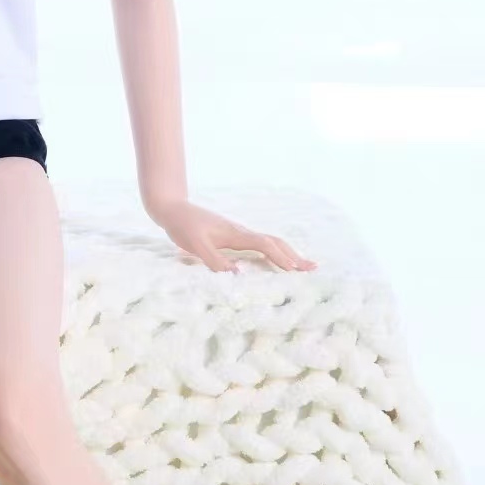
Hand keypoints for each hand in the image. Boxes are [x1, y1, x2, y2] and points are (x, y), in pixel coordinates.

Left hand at [144, 196, 316, 273]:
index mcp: (236, 234)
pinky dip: (272, 252)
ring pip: (269, 242)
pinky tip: (274, 259)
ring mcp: (238, 233)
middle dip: (293, 255)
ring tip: (300, 265)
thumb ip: (215, 260)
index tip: (295, 270)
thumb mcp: (195, 245)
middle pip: (274, 242)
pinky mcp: (232, 236)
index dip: (281, 257)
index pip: (265, 245)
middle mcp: (241, 232)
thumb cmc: (183, 225)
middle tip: (312, 268)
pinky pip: (259, 244)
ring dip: (286, 253)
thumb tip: (238, 276)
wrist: (172, 208)